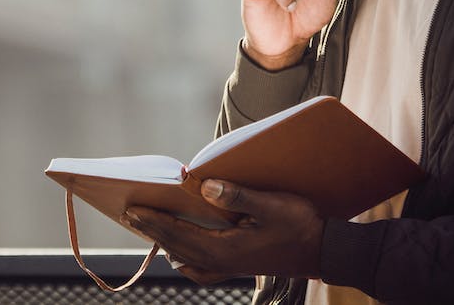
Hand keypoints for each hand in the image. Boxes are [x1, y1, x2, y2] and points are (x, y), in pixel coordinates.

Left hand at [122, 179, 324, 284]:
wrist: (324, 250)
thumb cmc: (300, 224)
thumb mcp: (271, 204)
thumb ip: (236, 195)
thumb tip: (203, 185)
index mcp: (224, 248)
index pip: (179, 234)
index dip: (154, 222)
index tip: (133, 209)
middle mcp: (222, 262)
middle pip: (177, 247)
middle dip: (153, 230)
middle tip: (129, 214)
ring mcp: (230, 267)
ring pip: (187, 258)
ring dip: (166, 242)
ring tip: (150, 228)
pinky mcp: (238, 267)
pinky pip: (202, 268)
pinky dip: (186, 260)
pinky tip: (181, 256)